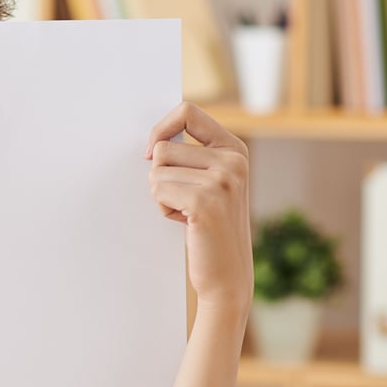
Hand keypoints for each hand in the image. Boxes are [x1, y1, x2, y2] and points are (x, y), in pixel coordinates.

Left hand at [144, 102, 251, 313]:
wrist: (227, 274)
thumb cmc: (209, 227)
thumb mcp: (210, 183)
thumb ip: (191, 156)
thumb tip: (152, 141)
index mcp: (234, 149)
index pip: (187, 112)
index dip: (161, 128)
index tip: (151, 152)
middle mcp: (233, 160)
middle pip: (164, 147)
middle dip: (160, 176)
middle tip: (184, 201)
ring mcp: (222, 179)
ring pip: (157, 170)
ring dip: (162, 195)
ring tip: (187, 213)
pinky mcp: (206, 200)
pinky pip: (158, 190)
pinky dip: (163, 209)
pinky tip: (186, 223)